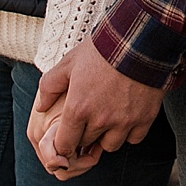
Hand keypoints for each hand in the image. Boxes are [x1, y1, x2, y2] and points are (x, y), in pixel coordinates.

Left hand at [28, 38, 162, 180]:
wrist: (139, 39)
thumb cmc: (101, 51)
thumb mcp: (69, 63)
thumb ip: (50, 86)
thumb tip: (41, 107)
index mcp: (78, 109)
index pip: (64, 145)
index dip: (64, 143)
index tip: (69, 135)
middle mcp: (100, 120)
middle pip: (87, 144)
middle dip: (85, 135)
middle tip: (89, 120)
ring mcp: (124, 121)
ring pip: (110, 145)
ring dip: (107, 136)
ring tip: (109, 118)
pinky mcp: (145, 118)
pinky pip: (134, 138)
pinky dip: (130, 131)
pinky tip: (127, 116)